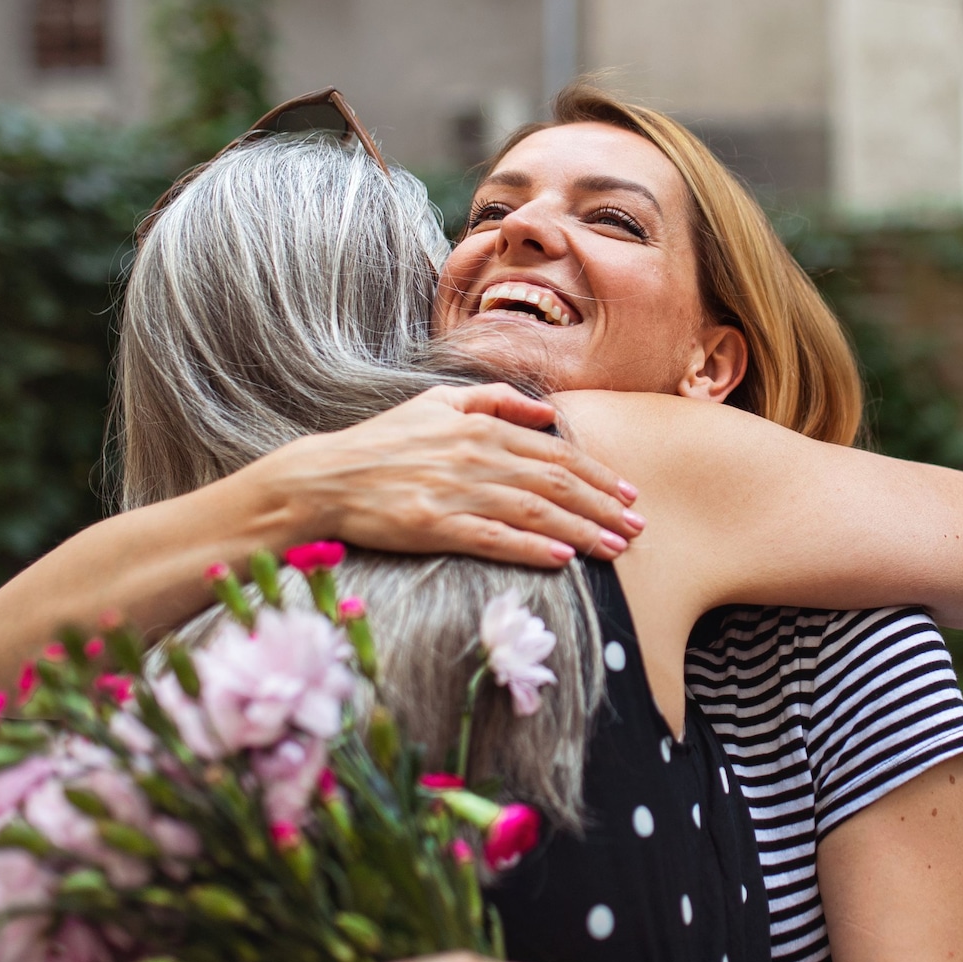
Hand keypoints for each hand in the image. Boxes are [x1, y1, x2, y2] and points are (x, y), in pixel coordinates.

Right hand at [250, 383, 644, 566]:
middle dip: (602, 507)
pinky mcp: (436, 526)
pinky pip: (494, 538)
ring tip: (615, 548)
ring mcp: (457, 492)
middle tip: (637, 528)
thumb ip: (494, 401)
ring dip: (581, 531)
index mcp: (481, 428)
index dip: (597, 475)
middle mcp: (477, 457)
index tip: (627, 494)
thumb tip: (546, 414)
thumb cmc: (383, 442)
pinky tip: (562, 559)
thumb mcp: (436, 403)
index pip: (555, 454)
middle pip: (556, 484)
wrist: (325, 477)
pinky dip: (532, 548)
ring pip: (535, 512)